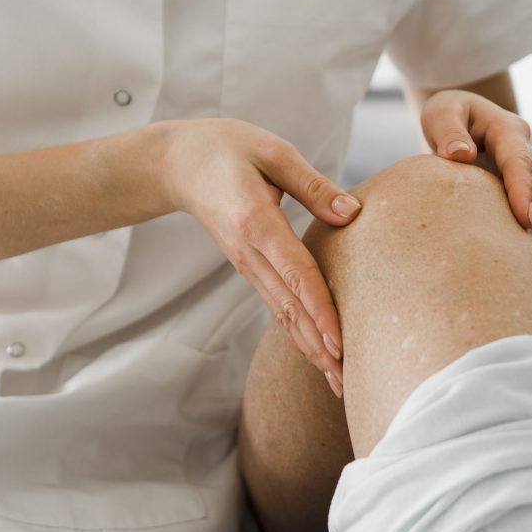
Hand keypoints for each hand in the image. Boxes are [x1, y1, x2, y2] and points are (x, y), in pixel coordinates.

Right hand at [161, 118, 359, 393]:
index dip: (319, 310)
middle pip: (290, 308)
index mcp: (257, 223)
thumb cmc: (227, 149)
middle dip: (319, 347)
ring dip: (310, 348)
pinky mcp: (249, 267)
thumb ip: (313, 184)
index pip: (296, 274)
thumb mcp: (272, 151)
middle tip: (348, 383)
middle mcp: (250, 253)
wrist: (179, 164)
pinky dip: (298, 332)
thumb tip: (352, 213)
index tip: (341, 344)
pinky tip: (316, 351)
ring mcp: (247, 265)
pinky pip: (276, 305)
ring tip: (338, 380)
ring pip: (282, 314)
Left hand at [420, 90, 531, 271]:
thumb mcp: (442, 113)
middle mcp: (525, 153)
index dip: (523, 191)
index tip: (524, 220)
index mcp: (506, 131)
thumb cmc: (448, 116)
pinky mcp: (525, 191)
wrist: (463, 118)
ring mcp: (529, 174)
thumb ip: (449, 131)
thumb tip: (461, 156)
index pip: (518, 162)